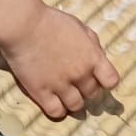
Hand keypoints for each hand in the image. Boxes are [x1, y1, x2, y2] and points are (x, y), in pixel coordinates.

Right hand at [2, 6, 120, 120]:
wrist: (24, 27)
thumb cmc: (52, 22)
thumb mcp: (81, 28)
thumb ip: (92, 45)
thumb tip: (98, 58)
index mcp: (92, 57)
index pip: (111, 80)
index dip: (106, 81)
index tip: (99, 79)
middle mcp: (81, 75)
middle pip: (93, 94)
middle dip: (88, 89)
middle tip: (78, 84)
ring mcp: (61, 86)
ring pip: (76, 106)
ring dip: (75, 102)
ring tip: (67, 95)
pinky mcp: (42, 93)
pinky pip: (56, 112)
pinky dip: (59, 111)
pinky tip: (55, 103)